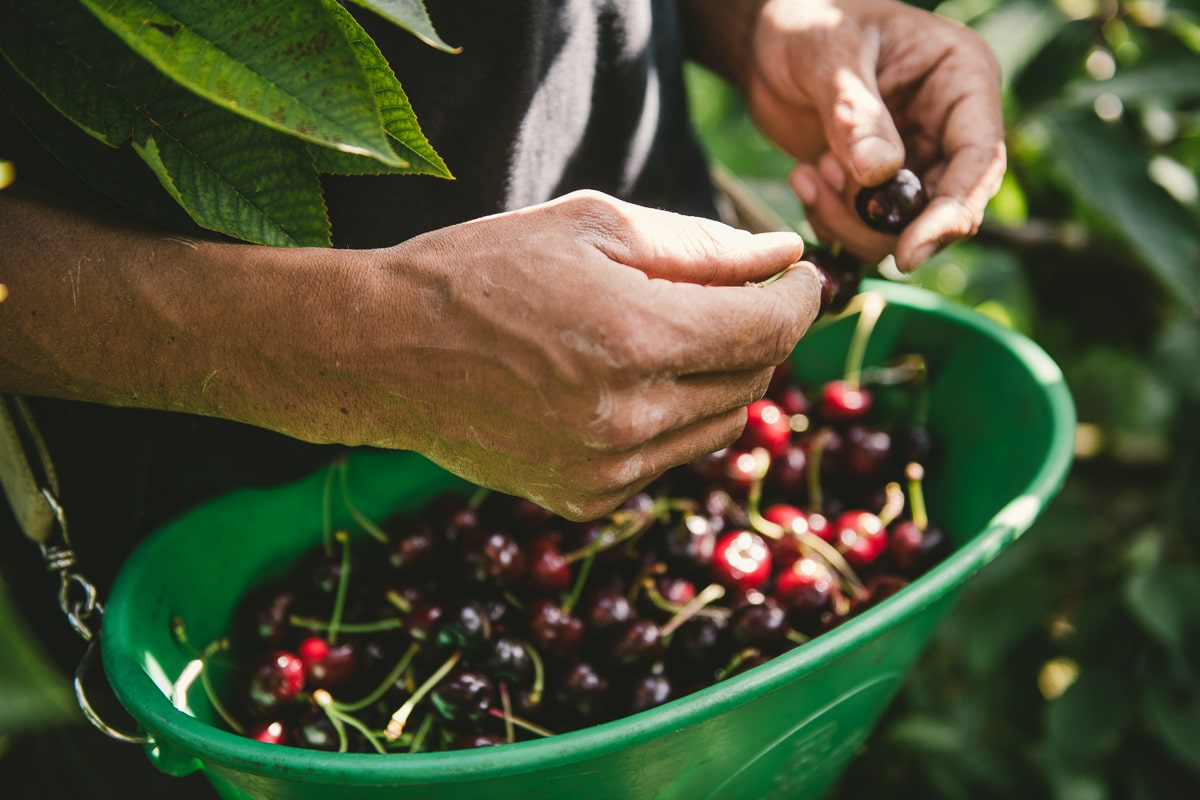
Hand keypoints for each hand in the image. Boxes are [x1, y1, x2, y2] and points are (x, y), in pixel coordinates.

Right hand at [360, 191, 818, 518]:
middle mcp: (629, 419)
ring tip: (670, 336)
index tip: (801, 275)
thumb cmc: (483, 270)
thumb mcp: (592, 226)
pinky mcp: (584, 499)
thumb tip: (783, 254)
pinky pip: (668, 460)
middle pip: (754, 380)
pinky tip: (623, 386)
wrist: (385, 351)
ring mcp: (606, 471)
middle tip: (731, 296)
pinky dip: (671, 422)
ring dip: (719, 379)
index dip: (801, 296)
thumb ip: (701, 246)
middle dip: (759, 332)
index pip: (770, 327)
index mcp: (635, 338)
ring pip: (719, 426)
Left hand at [743, 0, 1006, 270]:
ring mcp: (914, 159)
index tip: (909, 252)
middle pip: (947, 207)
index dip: (952, 212)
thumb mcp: (829, 54)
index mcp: (962, 79)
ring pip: (904, 228)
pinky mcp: (877, 185)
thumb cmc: (808, 23)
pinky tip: (804, 176)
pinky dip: (832, 219)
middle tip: (827, 192)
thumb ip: (855, 112)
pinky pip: (868, 229)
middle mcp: (948, 126)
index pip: (979, 159)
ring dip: (850, 218)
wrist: (768, 42)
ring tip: (811, 171)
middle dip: (887, 223)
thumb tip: (880, 174)